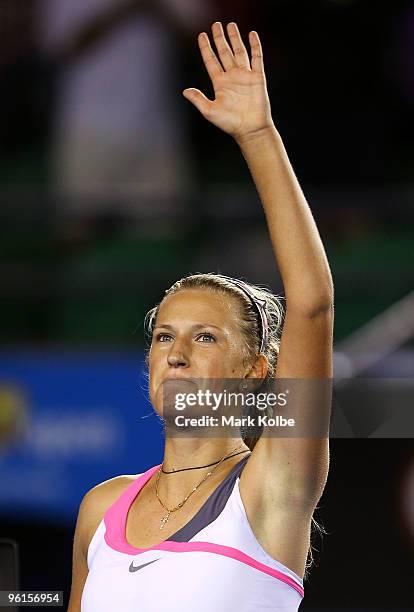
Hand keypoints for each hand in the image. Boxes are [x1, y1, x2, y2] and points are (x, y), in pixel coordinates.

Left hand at [183, 22, 273, 141]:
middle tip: (215, 25)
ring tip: (231, 25)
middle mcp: (231, 77)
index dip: (206, 48)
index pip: (211, 61)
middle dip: (219, 39)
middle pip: (224, 52)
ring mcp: (245, 76)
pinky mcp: (257, 77)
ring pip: (239, 52)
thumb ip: (198, 99)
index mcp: (220, 83)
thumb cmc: (230, 123)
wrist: (250, 129)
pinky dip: (255, 46)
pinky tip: (252, 34)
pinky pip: (256, 58)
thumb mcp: (210, 111)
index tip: (201, 35)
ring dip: (235, 38)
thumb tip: (185, 91)